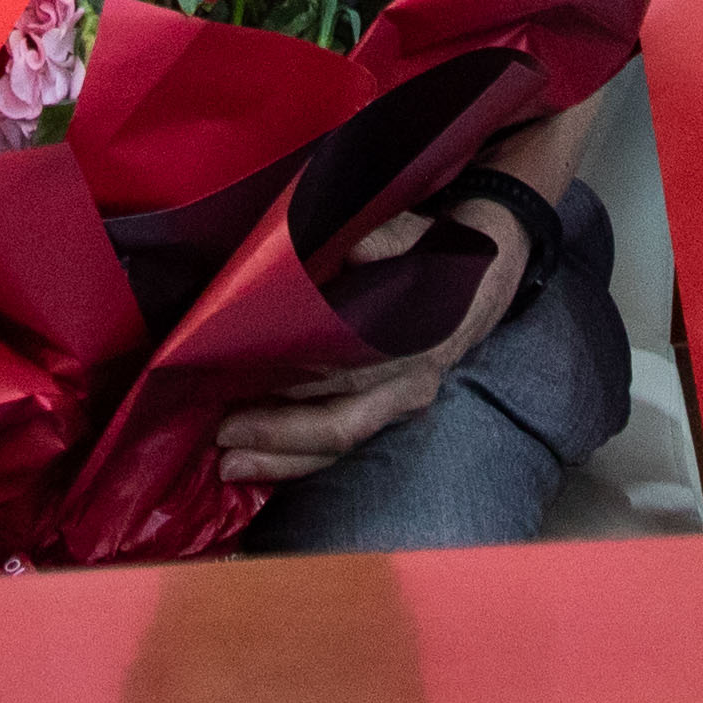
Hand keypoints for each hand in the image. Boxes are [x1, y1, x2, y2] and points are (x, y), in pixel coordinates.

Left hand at [212, 199, 532, 490]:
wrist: (480, 283)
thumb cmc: (430, 255)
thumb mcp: (409, 235)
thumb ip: (381, 240)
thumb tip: (353, 245)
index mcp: (409, 341)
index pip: (342, 376)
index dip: (290, 388)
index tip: (237, 387)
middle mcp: (407, 384)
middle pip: (338, 424)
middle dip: (277, 436)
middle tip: (222, 438)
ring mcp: (400, 405)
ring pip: (339, 445)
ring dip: (284, 460)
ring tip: (231, 466)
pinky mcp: (390, 413)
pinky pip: (344, 445)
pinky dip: (301, 458)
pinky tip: (262, 464)